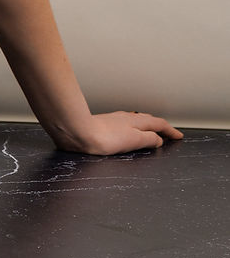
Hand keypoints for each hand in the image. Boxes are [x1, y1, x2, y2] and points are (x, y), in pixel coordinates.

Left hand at [57, 111, 183, 155]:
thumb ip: (148, 139)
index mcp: (136, 122)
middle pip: (148, 120)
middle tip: (169, 133)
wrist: (78, 132)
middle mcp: (126, 118)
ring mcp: (115, 120)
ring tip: (151, 131)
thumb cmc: (104, 137)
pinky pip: (126, 123)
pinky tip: (128, 130)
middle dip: (160, 126)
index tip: (179, 136)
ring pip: (136, 120)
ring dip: (147, 125)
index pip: (158, 124)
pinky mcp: (104, 124)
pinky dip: (134, 127)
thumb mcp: (133, 140)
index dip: (170, 131)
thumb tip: (158, 139)